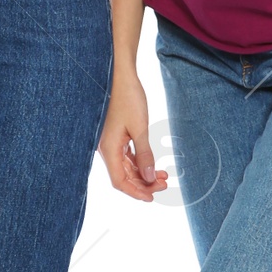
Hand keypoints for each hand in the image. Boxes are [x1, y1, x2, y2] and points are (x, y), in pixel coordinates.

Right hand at [97, 70, 169, 202]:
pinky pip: (125, 156)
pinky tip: (152, 163)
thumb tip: (150, 176)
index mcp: (108, 149)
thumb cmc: (127, 97)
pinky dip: (139, 162)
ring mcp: (109, 142)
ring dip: (143, 173)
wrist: (118, 74)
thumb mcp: (140, 127)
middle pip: (124, 176)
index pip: (119, 181)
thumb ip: (144, 154)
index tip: (152, 198)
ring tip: (164, 174)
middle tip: (165, 183)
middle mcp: (106, 148)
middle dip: (144, 183)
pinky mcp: (114, 135)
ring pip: (126, 167)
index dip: (136, 192)